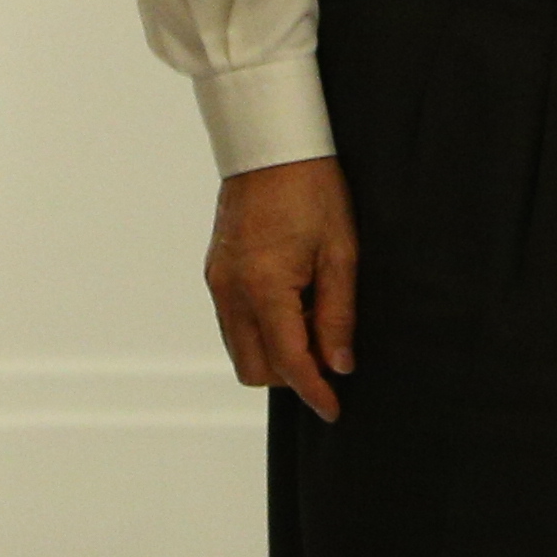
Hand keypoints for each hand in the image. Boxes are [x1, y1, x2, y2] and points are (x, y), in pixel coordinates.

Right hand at [210, 157, 357, 421]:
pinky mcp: (215, 273)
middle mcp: (231, 291)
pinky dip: (261, 330)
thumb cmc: (313, 190)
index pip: (288, 362)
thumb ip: (339, 313)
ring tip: (313, 317)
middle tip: (329, 347)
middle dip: (292, 374)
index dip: (314, 392)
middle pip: (255, 368)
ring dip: (276, 352)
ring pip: (241, 349)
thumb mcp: (341, 252)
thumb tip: (340, 365)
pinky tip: (292, 302)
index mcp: (264, 287)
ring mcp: (218, 283)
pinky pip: (234, 323)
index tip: (334, 410)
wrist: (270, 146)